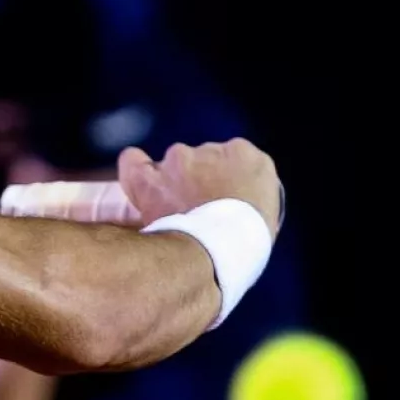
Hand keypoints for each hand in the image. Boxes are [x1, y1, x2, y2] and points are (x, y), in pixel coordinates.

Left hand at [117, 139, 281, 236]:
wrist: (216, 251)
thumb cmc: (247, 242)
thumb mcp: (265, 212)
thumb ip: (248, 193)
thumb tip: (232, 198)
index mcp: (246, 155)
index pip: (232, 155)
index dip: (224, 178)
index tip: (221, 197)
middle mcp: (210, 148)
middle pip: (200, 159)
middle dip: (199, 180)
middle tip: (199, 210)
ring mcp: (178, 159)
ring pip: (171, 164)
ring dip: (172, 182)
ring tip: (176, 213)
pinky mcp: (151, 176)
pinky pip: (134, 162)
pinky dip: (136, 172)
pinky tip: (142, 185)